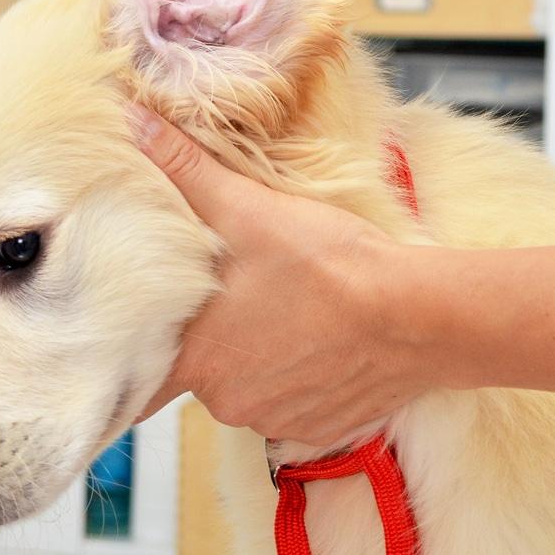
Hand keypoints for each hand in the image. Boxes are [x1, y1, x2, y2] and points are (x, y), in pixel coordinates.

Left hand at [132, 109, 447, 446]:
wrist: (418, 315)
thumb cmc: (333, 266)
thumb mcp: (250, 208)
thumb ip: (185, 170)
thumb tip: (136, 125)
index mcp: (194, 357)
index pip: (138, 366)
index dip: (140, 340)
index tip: (153, 317)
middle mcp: (225, 401)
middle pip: (195, 369)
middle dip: (211, 331)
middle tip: (238, 289)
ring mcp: (272, 420)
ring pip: (244, 384)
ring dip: (255, 353)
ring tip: (285, 307)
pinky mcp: (315, 429)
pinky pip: (289, 402)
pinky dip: (297, 374)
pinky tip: (317, 337)